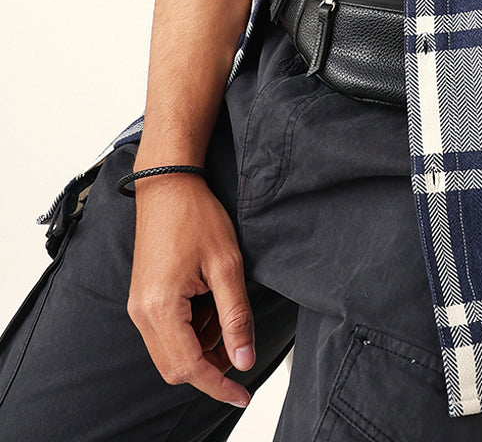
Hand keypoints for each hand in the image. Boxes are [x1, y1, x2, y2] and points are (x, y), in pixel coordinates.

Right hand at [126, 174, 254, 407]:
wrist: (168, 185)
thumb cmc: (196, 216)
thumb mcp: (226, 265)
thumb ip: (236, 317)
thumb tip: (244, 360)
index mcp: (160, 308)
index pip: (189, 367)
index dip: (218, 386)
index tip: (242, 395)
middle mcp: (141, 313)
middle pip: (175, 367)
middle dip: (210, 367)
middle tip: (239, 348)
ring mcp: (138, 307)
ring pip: (170, 352)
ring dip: (201, 347)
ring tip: (225, 314)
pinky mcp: (142, 299)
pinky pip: (165, 333)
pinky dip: (191, 332)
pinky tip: (209, 307)